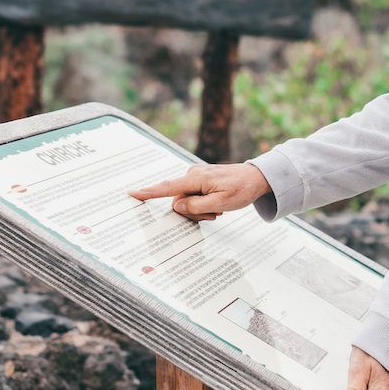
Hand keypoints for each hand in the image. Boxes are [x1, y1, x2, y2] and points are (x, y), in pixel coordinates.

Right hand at [127, 163, 270, 221]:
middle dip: (195, 212)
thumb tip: (177, 206)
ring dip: (201, 210)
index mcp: (196, 178)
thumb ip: (196, 207)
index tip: (132, 193)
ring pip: (187, 203)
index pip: (168, 187)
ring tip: (218, 209)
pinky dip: (204, 206)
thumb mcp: (221, 203)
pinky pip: (193, 199)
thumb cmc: (241, 189)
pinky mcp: (199, 182)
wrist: (255, 178)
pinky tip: (217, 205)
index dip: (149, 192)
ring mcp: (196, 178)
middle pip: (180, 202)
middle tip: (215, 214)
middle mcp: (193, 175)